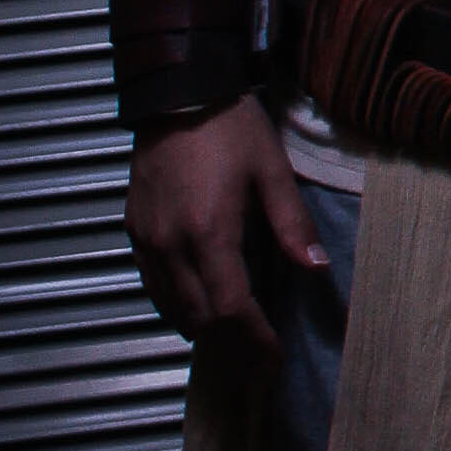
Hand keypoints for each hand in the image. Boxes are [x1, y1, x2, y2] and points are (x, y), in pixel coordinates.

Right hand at [125, 97, 325, 370]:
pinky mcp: (134, 229)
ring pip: (171, 307)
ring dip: (202, 327)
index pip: (230, 307)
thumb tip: (316, 268)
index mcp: (210, 232)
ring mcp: (147, 239)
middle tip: (258, 356)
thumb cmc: (230, 127)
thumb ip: (292, 224)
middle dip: (232, 343)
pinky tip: (196, 303)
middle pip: (199, 317)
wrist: (178, 93)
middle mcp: (172, 244)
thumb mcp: (271, 171)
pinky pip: (152, 284)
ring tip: (233, 336)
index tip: (274, 357)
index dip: (254, 339)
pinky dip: (175, 304)